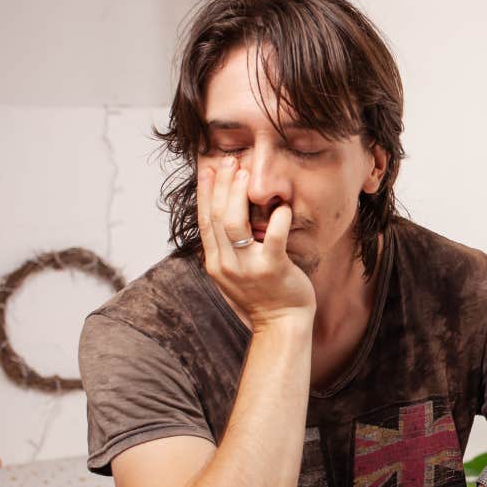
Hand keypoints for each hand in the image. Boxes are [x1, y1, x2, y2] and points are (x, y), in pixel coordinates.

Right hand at [198, 157, 315, 328]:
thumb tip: (226, 217)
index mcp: (215, 263)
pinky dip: (278, 220)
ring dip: (238, 195)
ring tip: (245, 173)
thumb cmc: (263, 296)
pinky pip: (274, 240)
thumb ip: (228, 249)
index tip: (208, 170)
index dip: (205, 193)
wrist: (281, 325)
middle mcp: (226, 265)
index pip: (205, 221)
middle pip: (216, 217)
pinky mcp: (273, 270)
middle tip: (229, 162)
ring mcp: (248, 268)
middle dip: (220, 185)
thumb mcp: (235, 273)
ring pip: (235, 225)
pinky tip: (282, 206)